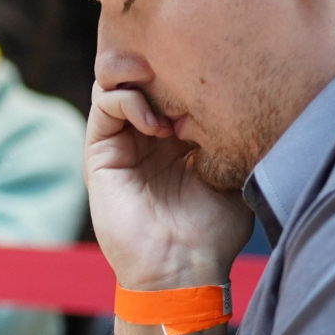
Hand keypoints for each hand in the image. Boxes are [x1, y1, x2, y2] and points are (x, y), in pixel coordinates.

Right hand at [85, 85, 251, 289]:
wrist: (182, 268)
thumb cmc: (214, 230)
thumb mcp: (234, 171)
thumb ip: (231, 132)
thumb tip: (234, 92)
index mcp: (179, 139)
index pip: (178, 85)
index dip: (195, 71)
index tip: (222, 78)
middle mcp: (147, 136)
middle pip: (148, 77)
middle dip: (169, 66)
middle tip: (196, 72)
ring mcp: (122, 142)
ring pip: (121, 82)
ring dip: (146, 79)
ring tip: (175, 96)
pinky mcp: (100, 153)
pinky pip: (105, 104)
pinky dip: (129, 100)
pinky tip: (158, 124)